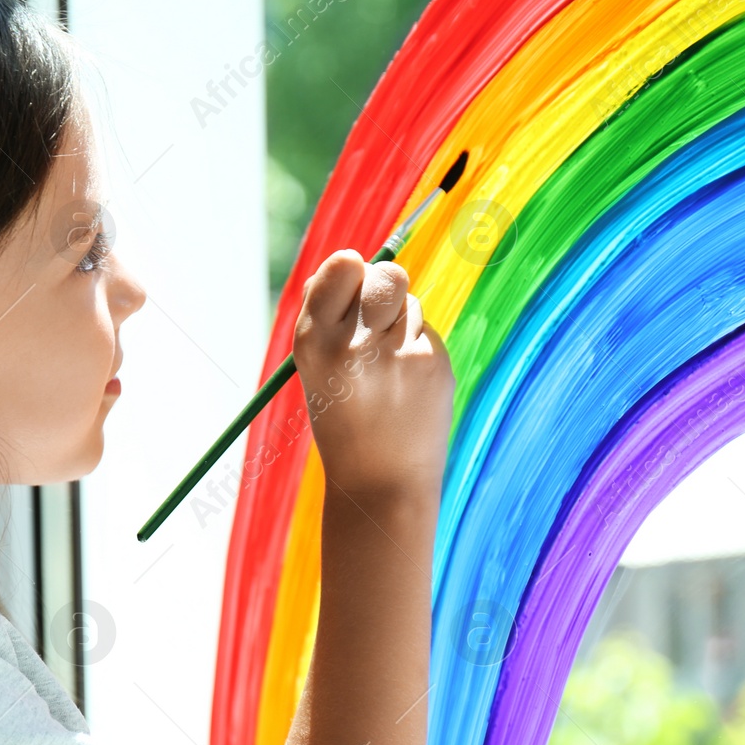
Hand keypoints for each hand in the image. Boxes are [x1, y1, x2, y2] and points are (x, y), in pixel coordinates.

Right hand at [293, 250, 453, 500]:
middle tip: (379, 319)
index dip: (353, 271)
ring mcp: (396, 356)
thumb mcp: (317, 367)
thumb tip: (355, 262)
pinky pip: (427, 332)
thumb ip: (329, 315)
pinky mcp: (431, 366)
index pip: (343, 265)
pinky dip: (419, 349)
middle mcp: (352, 345)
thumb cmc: (343, 418)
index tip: (352, 287)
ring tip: (389, 368)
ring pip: (410, 303)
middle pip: (387, 275)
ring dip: (402, 323)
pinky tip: (408, 385)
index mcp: (313, 342)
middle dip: (386, 287)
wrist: (379, 483)